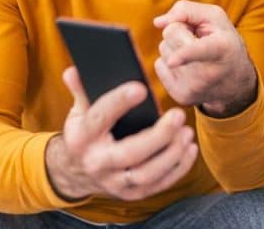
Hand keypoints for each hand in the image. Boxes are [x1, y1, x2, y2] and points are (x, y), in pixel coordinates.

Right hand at [45, 66, 197, 201]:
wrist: (76, 172)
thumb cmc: (85, 132)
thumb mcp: (78, 111)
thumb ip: (81, 90)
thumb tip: (73, 70)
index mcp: (82, 138)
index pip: (100, 118)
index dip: (119, 102)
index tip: (141, 88)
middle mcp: (97, 163)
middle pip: (129, 154)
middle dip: (157, 136)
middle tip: (178, 115)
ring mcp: (114, 182)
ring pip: (146, 174)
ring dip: (171, 154)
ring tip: (186, 132)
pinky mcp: (131, 194)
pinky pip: (158, 185)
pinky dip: (178, 168)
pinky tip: (189, 148)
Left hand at [152, 0, 257, 117]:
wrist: (235, 80)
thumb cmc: (224, 42)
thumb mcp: (216, 18)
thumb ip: (187, 10)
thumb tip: (158, 22)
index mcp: (221, 49)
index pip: (199, 50)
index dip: (185, 54)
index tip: (172, 62)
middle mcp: (207, 72)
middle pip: (170, 34)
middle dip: (179, 29)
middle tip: (196, 38)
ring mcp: (193, 88)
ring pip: (163, 49)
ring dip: (175, 46)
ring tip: (195, 54)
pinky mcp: (181, 96)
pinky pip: (158, 65)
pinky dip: (170, 62)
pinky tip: (188, 67)